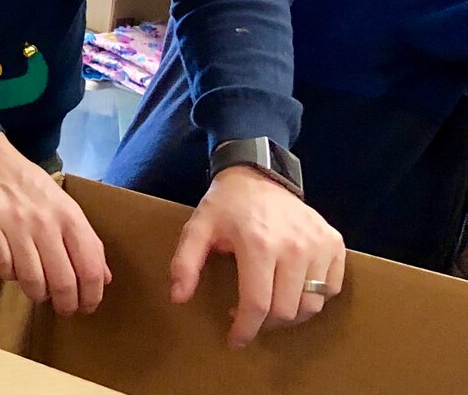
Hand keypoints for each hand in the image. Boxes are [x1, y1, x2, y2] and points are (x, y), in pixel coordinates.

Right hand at [0, 132, 110, 315]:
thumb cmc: (26, 183)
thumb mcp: (63, 205)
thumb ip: (84, 240)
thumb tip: (103, 278)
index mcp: (70, 216)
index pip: (90, 267)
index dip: (91, 296)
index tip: (86, 307)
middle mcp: (46, 220)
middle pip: (63, 280)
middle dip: (65, 304)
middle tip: (62, 309)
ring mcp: (15, 222)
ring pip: (32, 279)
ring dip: (36, 293)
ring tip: (37, 292)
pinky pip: (3, 266)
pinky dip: (8, 275)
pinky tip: (10, 268)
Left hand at [171, 166, 344, 346]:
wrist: (258, 176)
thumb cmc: (226, 206)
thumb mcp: (197, 228)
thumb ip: (185, 263)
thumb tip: (179, 298)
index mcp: (259, 245)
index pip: (258, 304)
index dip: (245, 329)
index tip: (235, 339)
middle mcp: (295, 247)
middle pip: (286, 310)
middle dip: (264, 324)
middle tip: (248, 317)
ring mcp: (319, 245)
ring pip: (312, 305)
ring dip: (290, 315)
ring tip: (269, 306)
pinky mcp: (335, 243)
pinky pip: (331, 288)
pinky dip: (314, 297)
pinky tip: (292, 289)